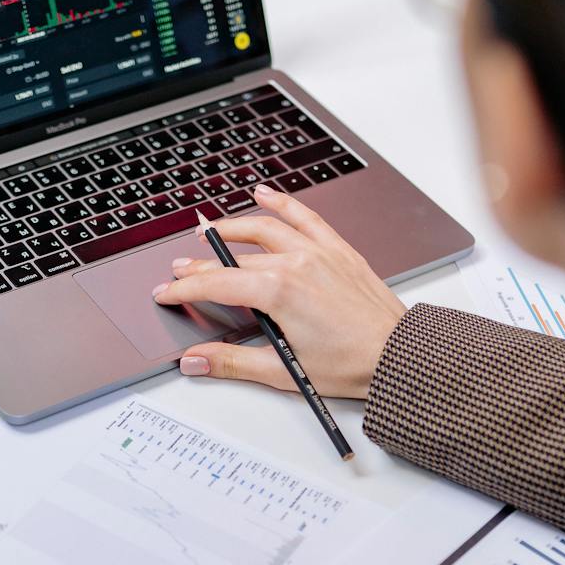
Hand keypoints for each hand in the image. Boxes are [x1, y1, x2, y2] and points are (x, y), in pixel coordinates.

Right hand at [154, 183, 406, 398]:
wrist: (397, 355)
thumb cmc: (351, 364)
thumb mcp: (283, 370)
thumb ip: (232, 361)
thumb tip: (196, 360)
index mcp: (278, 292)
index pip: (216, 284)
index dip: (185, 288)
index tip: (167, 293)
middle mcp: (296, 263)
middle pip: (235, 257)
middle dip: (202, 264)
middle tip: (182, 270)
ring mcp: (318, 252)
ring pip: (265, 228)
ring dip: (233, 226)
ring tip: (211, 230)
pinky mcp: (338, 250)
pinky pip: (305, 216)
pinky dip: (283, 202)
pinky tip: (265, 194)